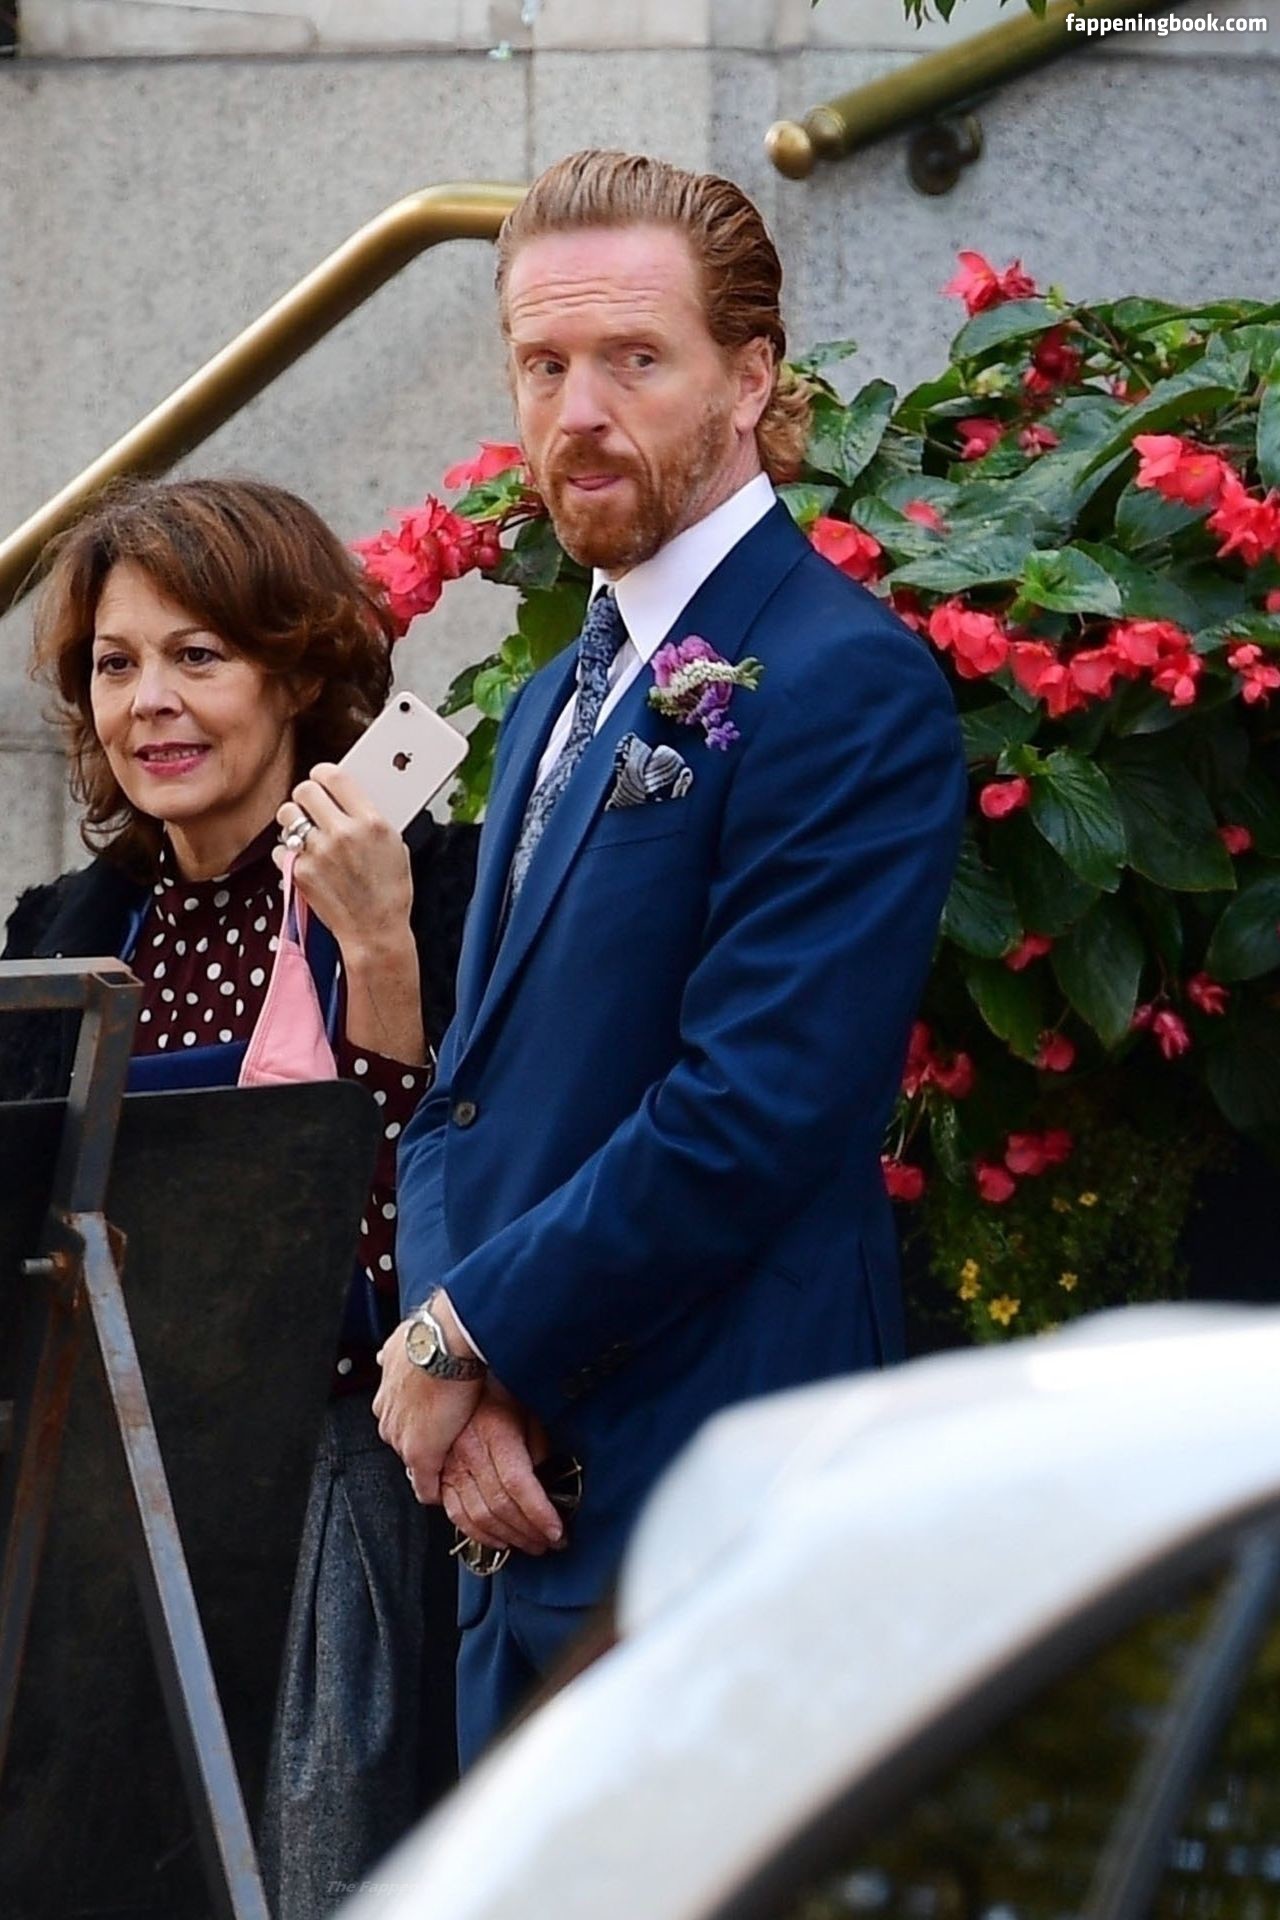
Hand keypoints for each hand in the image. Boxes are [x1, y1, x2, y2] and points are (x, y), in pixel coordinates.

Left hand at [276, 762, 412, 961]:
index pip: (334, 775)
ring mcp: (318, 853)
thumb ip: (369, 818)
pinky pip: (280, 848)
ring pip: (287, 814)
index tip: (323, 780)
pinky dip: (288, 852)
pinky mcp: (298, 872)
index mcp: (371, 822)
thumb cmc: (389, 892)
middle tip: (311, 806)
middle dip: (306, 796)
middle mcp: (342, 833)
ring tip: (305, 832)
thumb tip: (349, 798)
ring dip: (293, 820)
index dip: (324, 775)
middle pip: (305, 789)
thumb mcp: (395, 846)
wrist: (375, 931)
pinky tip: (304, 860)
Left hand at [373, 1317, 482, 1502]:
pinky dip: (435, 1489)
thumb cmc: (434, 1335)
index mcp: (385, 1391)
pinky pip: (425, 1485)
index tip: (430, 1423)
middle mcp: (388, 1414)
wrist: (446, 1342)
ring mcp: (402, 1436)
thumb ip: (394, 1354)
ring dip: (429, 1459)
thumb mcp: (403, 1342)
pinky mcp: (420, 1455)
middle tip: (444, 1438)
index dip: (416, 1421)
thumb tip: (386, 1354)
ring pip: (412, 1458)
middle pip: (402, 1437)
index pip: (397, 1416)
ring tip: (451, 1460)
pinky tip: (446, 1490)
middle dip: (420, 1438)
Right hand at [441, 1384, 563, 1555]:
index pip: (520, 1485)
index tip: (558, 1531)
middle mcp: (469, 1451)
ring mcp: (449, 1464)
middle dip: (529, 1532)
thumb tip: (546, 1477)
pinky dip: (476, 1533)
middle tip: (548, 1541)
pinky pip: (454, 1513)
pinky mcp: (438, 1473)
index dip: (540, 1514)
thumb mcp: (525, 1408)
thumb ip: (537, 1444)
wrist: (449, 1371)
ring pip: (476, 1516)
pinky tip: (496, 1539)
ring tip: (528, 1544)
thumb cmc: (490, 1385)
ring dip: (506, 1538)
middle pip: (500, 1505)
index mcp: (495, 1432)